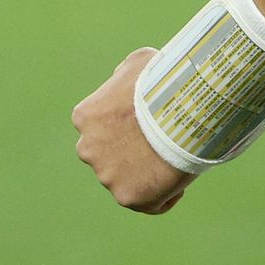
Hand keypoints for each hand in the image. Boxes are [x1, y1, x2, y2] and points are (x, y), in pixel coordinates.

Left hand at [72, 47, 196, 213]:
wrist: (179, 112)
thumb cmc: (163, 82)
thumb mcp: (141, 62)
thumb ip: (126, 75)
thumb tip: (128, 81)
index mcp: (85, 116)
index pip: (101, 125)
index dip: (126, 123)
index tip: (150, 121)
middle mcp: (87, 148)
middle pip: (109, 154)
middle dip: (130, 151)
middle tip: (163, 142)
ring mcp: (106, 175)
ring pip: (126, 179)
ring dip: (146, 174)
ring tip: (175, 160)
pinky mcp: (128, 197)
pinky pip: (149, 203)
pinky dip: (164, 196)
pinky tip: (179, 182)